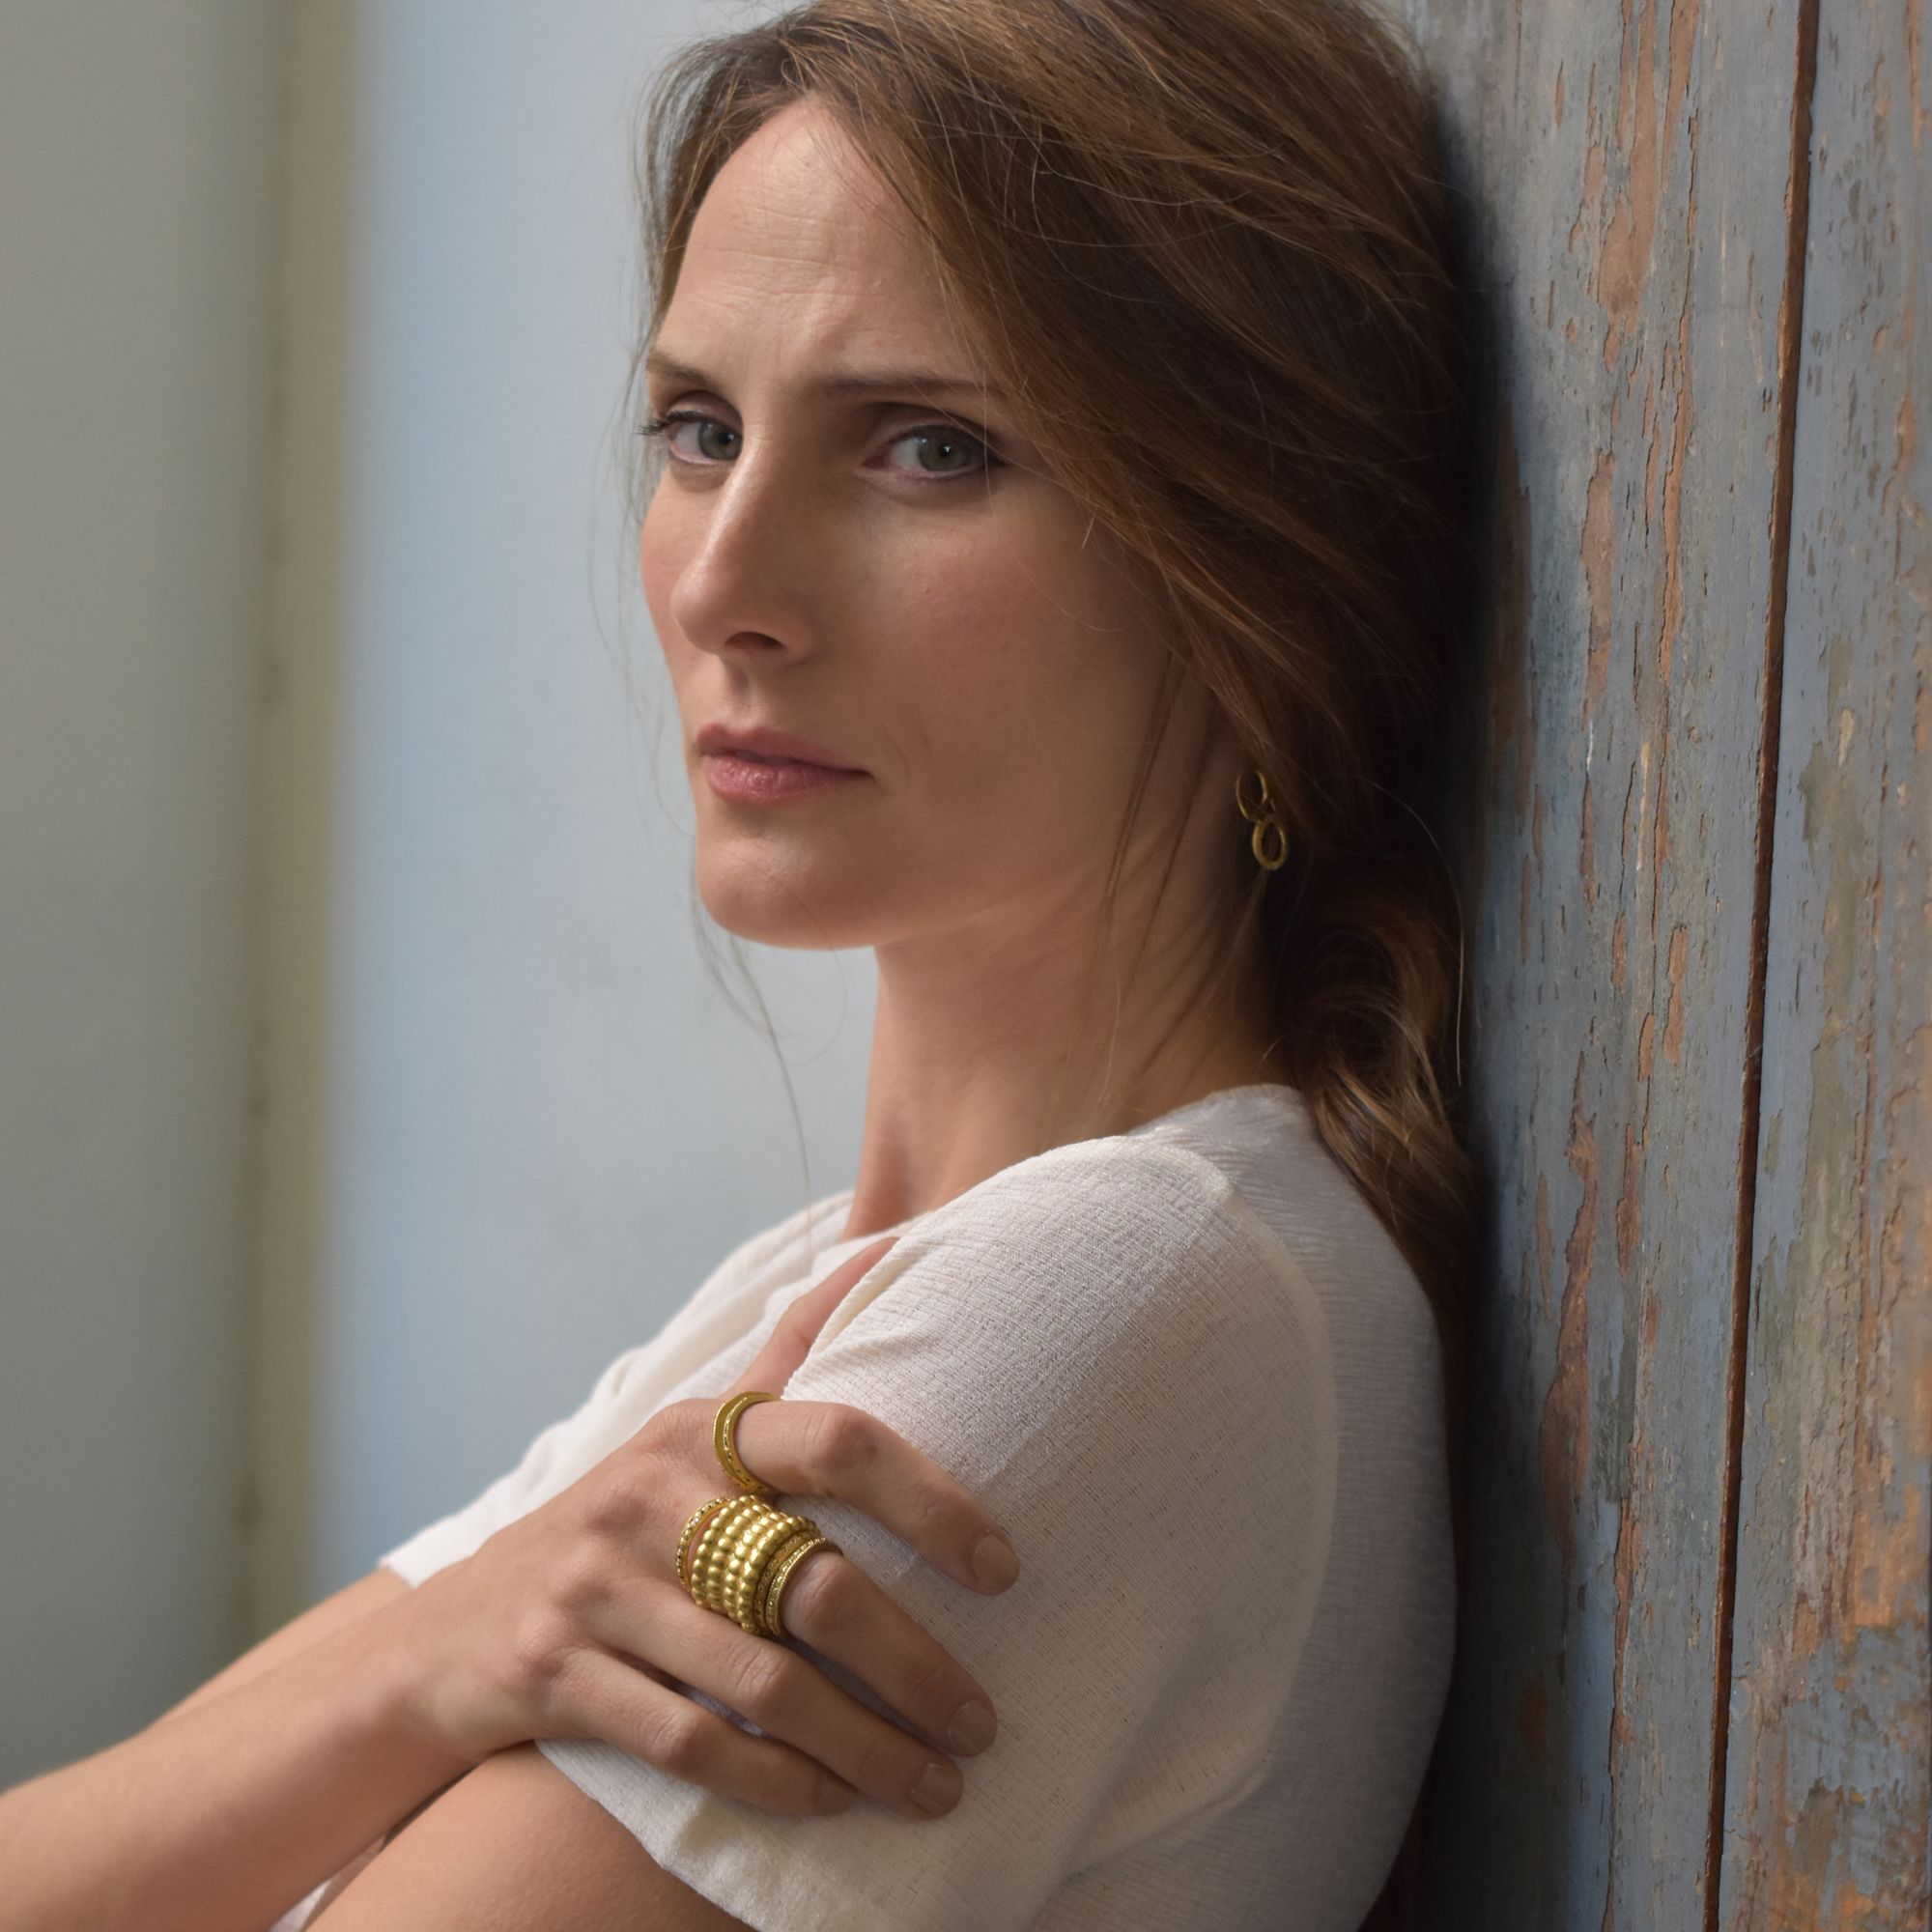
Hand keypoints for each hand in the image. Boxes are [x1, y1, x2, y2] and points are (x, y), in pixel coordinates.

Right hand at [389, 1235, 1020, 1821]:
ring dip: (866, 1746)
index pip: (837, 1439)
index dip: (932, 1500)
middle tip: (985, 1722)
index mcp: (701, 1431)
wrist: (453, 1628)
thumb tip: (886, 1247)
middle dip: (916, 1664)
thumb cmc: (623, 1524)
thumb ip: (791, 1349)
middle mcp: (650, 1498)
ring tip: (939, 1784)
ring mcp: (597, 1588)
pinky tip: (834, 1802)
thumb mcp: (692, 1430)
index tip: (1004, 1569)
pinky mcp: (557, 1676)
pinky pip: (690, 1743)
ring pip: (763, 1683)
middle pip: (815, 1582)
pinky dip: (776, 1783)